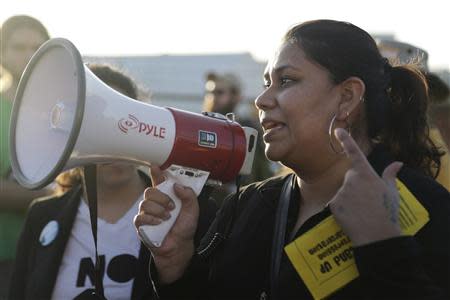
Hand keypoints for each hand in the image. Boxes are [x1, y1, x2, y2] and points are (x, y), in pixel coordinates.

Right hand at [134, 165, 198, 282]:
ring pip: (145, 203)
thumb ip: (189, 196)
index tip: (155, 166)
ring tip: (167, 218)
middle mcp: (155, 202)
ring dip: (158, 210)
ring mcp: (146, 213)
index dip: (156, 172)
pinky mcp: (141, 224)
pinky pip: (140, 217)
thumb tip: (177, 186)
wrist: (179, 246)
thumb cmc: (185, 227)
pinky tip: (159, 223)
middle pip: (150, 191)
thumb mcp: (193, 210)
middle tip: (172, 207)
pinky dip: (151, 219)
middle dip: (162, 198)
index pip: (159, 181)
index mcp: (167, 196)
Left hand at [328, 128, 402, 246]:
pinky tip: (352, 217)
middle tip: (367, 202)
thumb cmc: (387, 212)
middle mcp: (351, 179)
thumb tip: (397, 163)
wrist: (377, 234)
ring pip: (342, 192)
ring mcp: (341, 191)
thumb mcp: (392, 192)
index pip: (354, 153)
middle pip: (350, 179)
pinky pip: (336, 204)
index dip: (346, 140)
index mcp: (366, 174)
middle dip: (356, 187)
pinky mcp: (333, 203)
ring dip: (349, 199)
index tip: (338, 130)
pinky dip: (342, 210)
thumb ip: (390, 175)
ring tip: (361, 211)